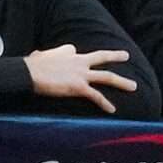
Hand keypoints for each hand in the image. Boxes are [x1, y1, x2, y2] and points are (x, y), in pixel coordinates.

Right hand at [24, 45, 138, 112]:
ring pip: (106, 77)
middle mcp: (78, 61)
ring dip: (121, 82)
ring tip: (134, 86)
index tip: (73, 61)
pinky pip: (96, 96)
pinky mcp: (79, 87)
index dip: (76, 57)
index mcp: (68, 52)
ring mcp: (81, 74)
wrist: (29, 73)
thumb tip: (38, 55)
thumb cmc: (31, 65)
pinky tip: (112, 110)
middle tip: (126, 56)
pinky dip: (105, 103)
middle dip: (115, 56)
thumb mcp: (40, 55)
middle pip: (101, 56)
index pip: (77, 52)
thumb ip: (45, 55)